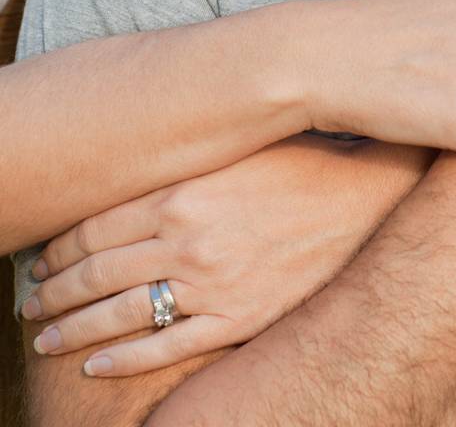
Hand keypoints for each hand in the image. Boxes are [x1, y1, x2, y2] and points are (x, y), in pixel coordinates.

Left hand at [20, 135, 430, 377]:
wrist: (365, 199)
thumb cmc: (300, 164)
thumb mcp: (234, 149)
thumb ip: (182, 163)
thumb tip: (131, 171)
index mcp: (182, 191)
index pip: (95, 227)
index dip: (58, 248)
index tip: (40, 258)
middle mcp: (187, 239)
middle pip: (97, 272)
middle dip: (54, 290)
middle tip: (30, 301)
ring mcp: (210, 283)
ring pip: (120, 314)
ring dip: (73, 328)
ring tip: (46, 336)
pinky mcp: (235, 318)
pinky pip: (164, 349)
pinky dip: (123, 360)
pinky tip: (97, 364)